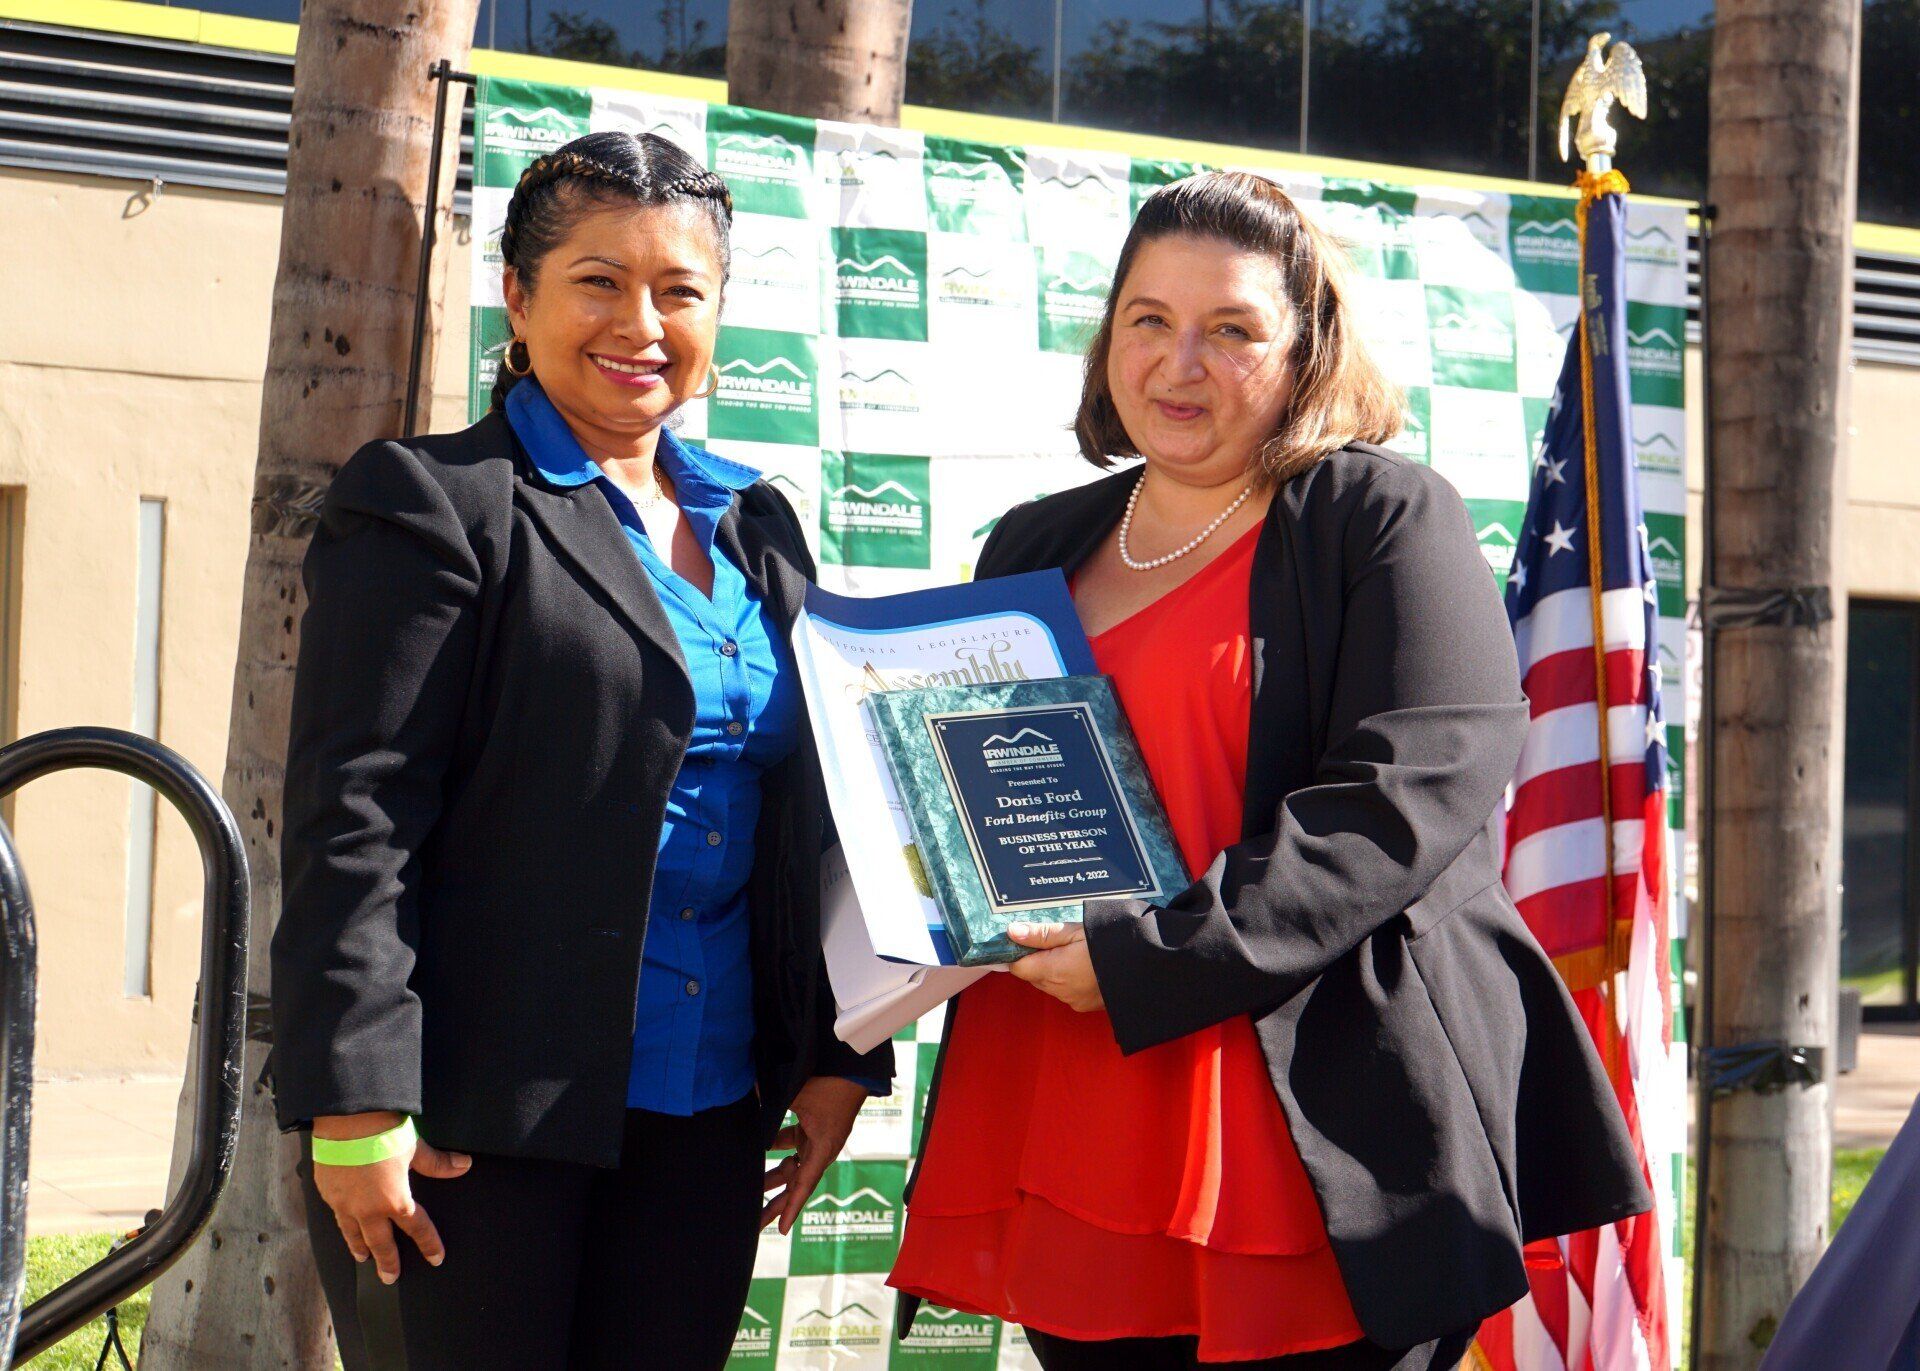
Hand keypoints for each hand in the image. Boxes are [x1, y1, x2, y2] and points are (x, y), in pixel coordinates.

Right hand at [311, 1111, 471, 1283]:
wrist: (346, 1121)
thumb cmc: (383, 1133)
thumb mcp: (416, 1148)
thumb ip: (438, 1163)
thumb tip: (464, 1165)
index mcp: (395, 1201)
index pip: (417, 1228)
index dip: (429, 1244)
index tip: (436, 1258)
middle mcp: (368, 1210)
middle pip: (380, 1243)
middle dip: (387, 1262)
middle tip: (389, 1278)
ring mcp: (345, 1204)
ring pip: (354, 1234)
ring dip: (360, 1248)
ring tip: (363, 1258)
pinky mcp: (328, 1193)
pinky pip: (337, 1217)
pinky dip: (344, 1227)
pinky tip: (345, 1227)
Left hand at [762, 1077, 867, 1234]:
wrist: (854, 1069)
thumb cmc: (830, 1084)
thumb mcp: (797, 1094)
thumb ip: (770, 1101)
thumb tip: (743, 1095)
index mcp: (822, 1148)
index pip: (804, 1184)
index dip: (791, 1207)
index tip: (781, 1229)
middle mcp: (821, 1151)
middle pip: (794, 1184)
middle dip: (775, 1203)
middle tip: (754, 1222)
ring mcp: (816, 1142)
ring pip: (791, 1168)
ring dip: (771, 1177)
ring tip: (748, 1190)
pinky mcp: (812, 1131)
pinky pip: (791, 1148)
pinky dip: (775, 1150)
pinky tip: (756, 1150)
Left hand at [1007, 921, 1104, 1011]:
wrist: (1146, 965)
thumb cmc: (1110, 943)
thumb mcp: (1075, 931)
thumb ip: (1042, 934)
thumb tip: (1011, 932)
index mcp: (1054, 970)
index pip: (1018, 967)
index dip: (1019, 953)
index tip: (1030, 940)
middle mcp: (1060, 990)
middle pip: (1032, 976)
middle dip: (1038, 960)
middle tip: (1058, 942)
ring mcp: (1073, 1001)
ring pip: (1049, 985)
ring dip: (1053, 971)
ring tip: (1075, 953)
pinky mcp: (1086, 1006)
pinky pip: (1066, 993)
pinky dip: (1068, 981)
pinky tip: (1085, 968)